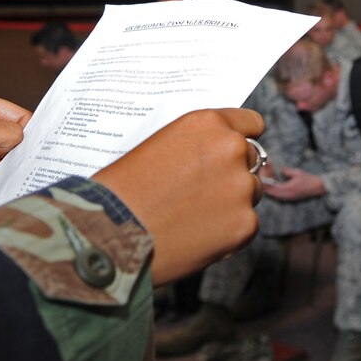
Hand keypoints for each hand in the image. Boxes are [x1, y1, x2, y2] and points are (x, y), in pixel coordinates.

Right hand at [92, 108, 264, 285]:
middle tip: (203, 192)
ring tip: (193, 217)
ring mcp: (242, 188)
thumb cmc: (125, 190)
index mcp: (208, 124)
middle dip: (233, 173)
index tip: (233, 152)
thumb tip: (220, 154)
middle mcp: (232, 149)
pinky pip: (246, 225)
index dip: (240, 138)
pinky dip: (227, 232)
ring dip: (232, 202)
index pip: (250, 124)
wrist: (109, 233)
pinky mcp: (245, 224)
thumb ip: (198, 145)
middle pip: (251, 159)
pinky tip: (196, 236)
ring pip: (250, 193)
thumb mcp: (161, 146)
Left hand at [263, 166, 324, 200]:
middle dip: (265, 179)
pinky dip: (273, 186)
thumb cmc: (309, 180)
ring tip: (269, 172)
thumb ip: (287, 171)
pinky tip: (274, 178)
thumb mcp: (298, 173)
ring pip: (272, 192)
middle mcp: (285, 196)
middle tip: (264, 169)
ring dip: (269, 183)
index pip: (270, 186)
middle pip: (269, 190)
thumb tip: (280, 170)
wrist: (318, 188)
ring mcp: (287, 197)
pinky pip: (277, 192)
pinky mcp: (288, 197)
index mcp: (287, 190)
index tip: (262, 170)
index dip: (264, 178)